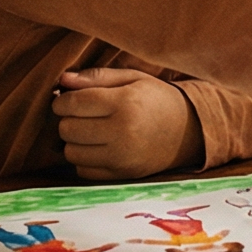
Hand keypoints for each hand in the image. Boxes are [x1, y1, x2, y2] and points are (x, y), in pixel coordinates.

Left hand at [55, 68, 198, 180]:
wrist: (189, 131)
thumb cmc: (156, 99)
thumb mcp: (132, 78)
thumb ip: (96, 77)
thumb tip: (62, 80)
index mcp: (125, 103)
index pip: (73, 103)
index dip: (63, 100)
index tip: (68, 98)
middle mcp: (122, 132)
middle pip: (67, 129)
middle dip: (67, 119)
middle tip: (82, 114)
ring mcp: (121, 158)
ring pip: (71, 152)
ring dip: (74, 141)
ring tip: (90, 130)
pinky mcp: (121, 175)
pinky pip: (82, 170)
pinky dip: (84, 159)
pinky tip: (98, 147)